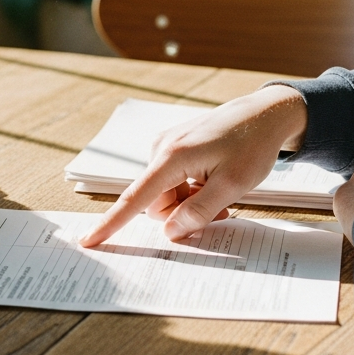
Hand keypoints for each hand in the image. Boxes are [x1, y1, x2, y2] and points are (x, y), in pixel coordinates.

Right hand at [80, 84, 306, 246]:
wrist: (265, 113)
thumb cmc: (252, 144)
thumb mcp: (233, 185)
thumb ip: (199, 211)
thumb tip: (170, 231)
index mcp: (172, 157)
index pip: (135, 198)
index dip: (111, 223)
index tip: (88, 241)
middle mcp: (162, 149)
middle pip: (156, 204)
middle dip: (182, 213)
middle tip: (219, 209)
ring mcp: (168, 147)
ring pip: (167, 195)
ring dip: (191, 203)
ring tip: (222, 193)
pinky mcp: (175, 148)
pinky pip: (174, 182)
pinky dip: (193, 190)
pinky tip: (215, 182)